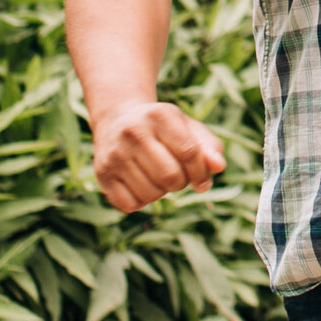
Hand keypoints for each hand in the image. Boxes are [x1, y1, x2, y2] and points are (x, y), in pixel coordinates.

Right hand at [91, 99, 225, 210]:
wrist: (118, 120)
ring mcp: (114, 153)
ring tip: (158, 177)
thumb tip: (219, 168)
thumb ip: (209, 147)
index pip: (189, 153)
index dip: (201, 173)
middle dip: (181, 183)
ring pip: (151, 194)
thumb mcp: (188, 128)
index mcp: (159, 115)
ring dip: (162, 193)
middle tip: (177, 177)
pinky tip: (142, 185)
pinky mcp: (102, 173)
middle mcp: (133, 132)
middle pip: (171, 176)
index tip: (203, 181)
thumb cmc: (163, 128)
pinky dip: (142, 202)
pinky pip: (130, 205)